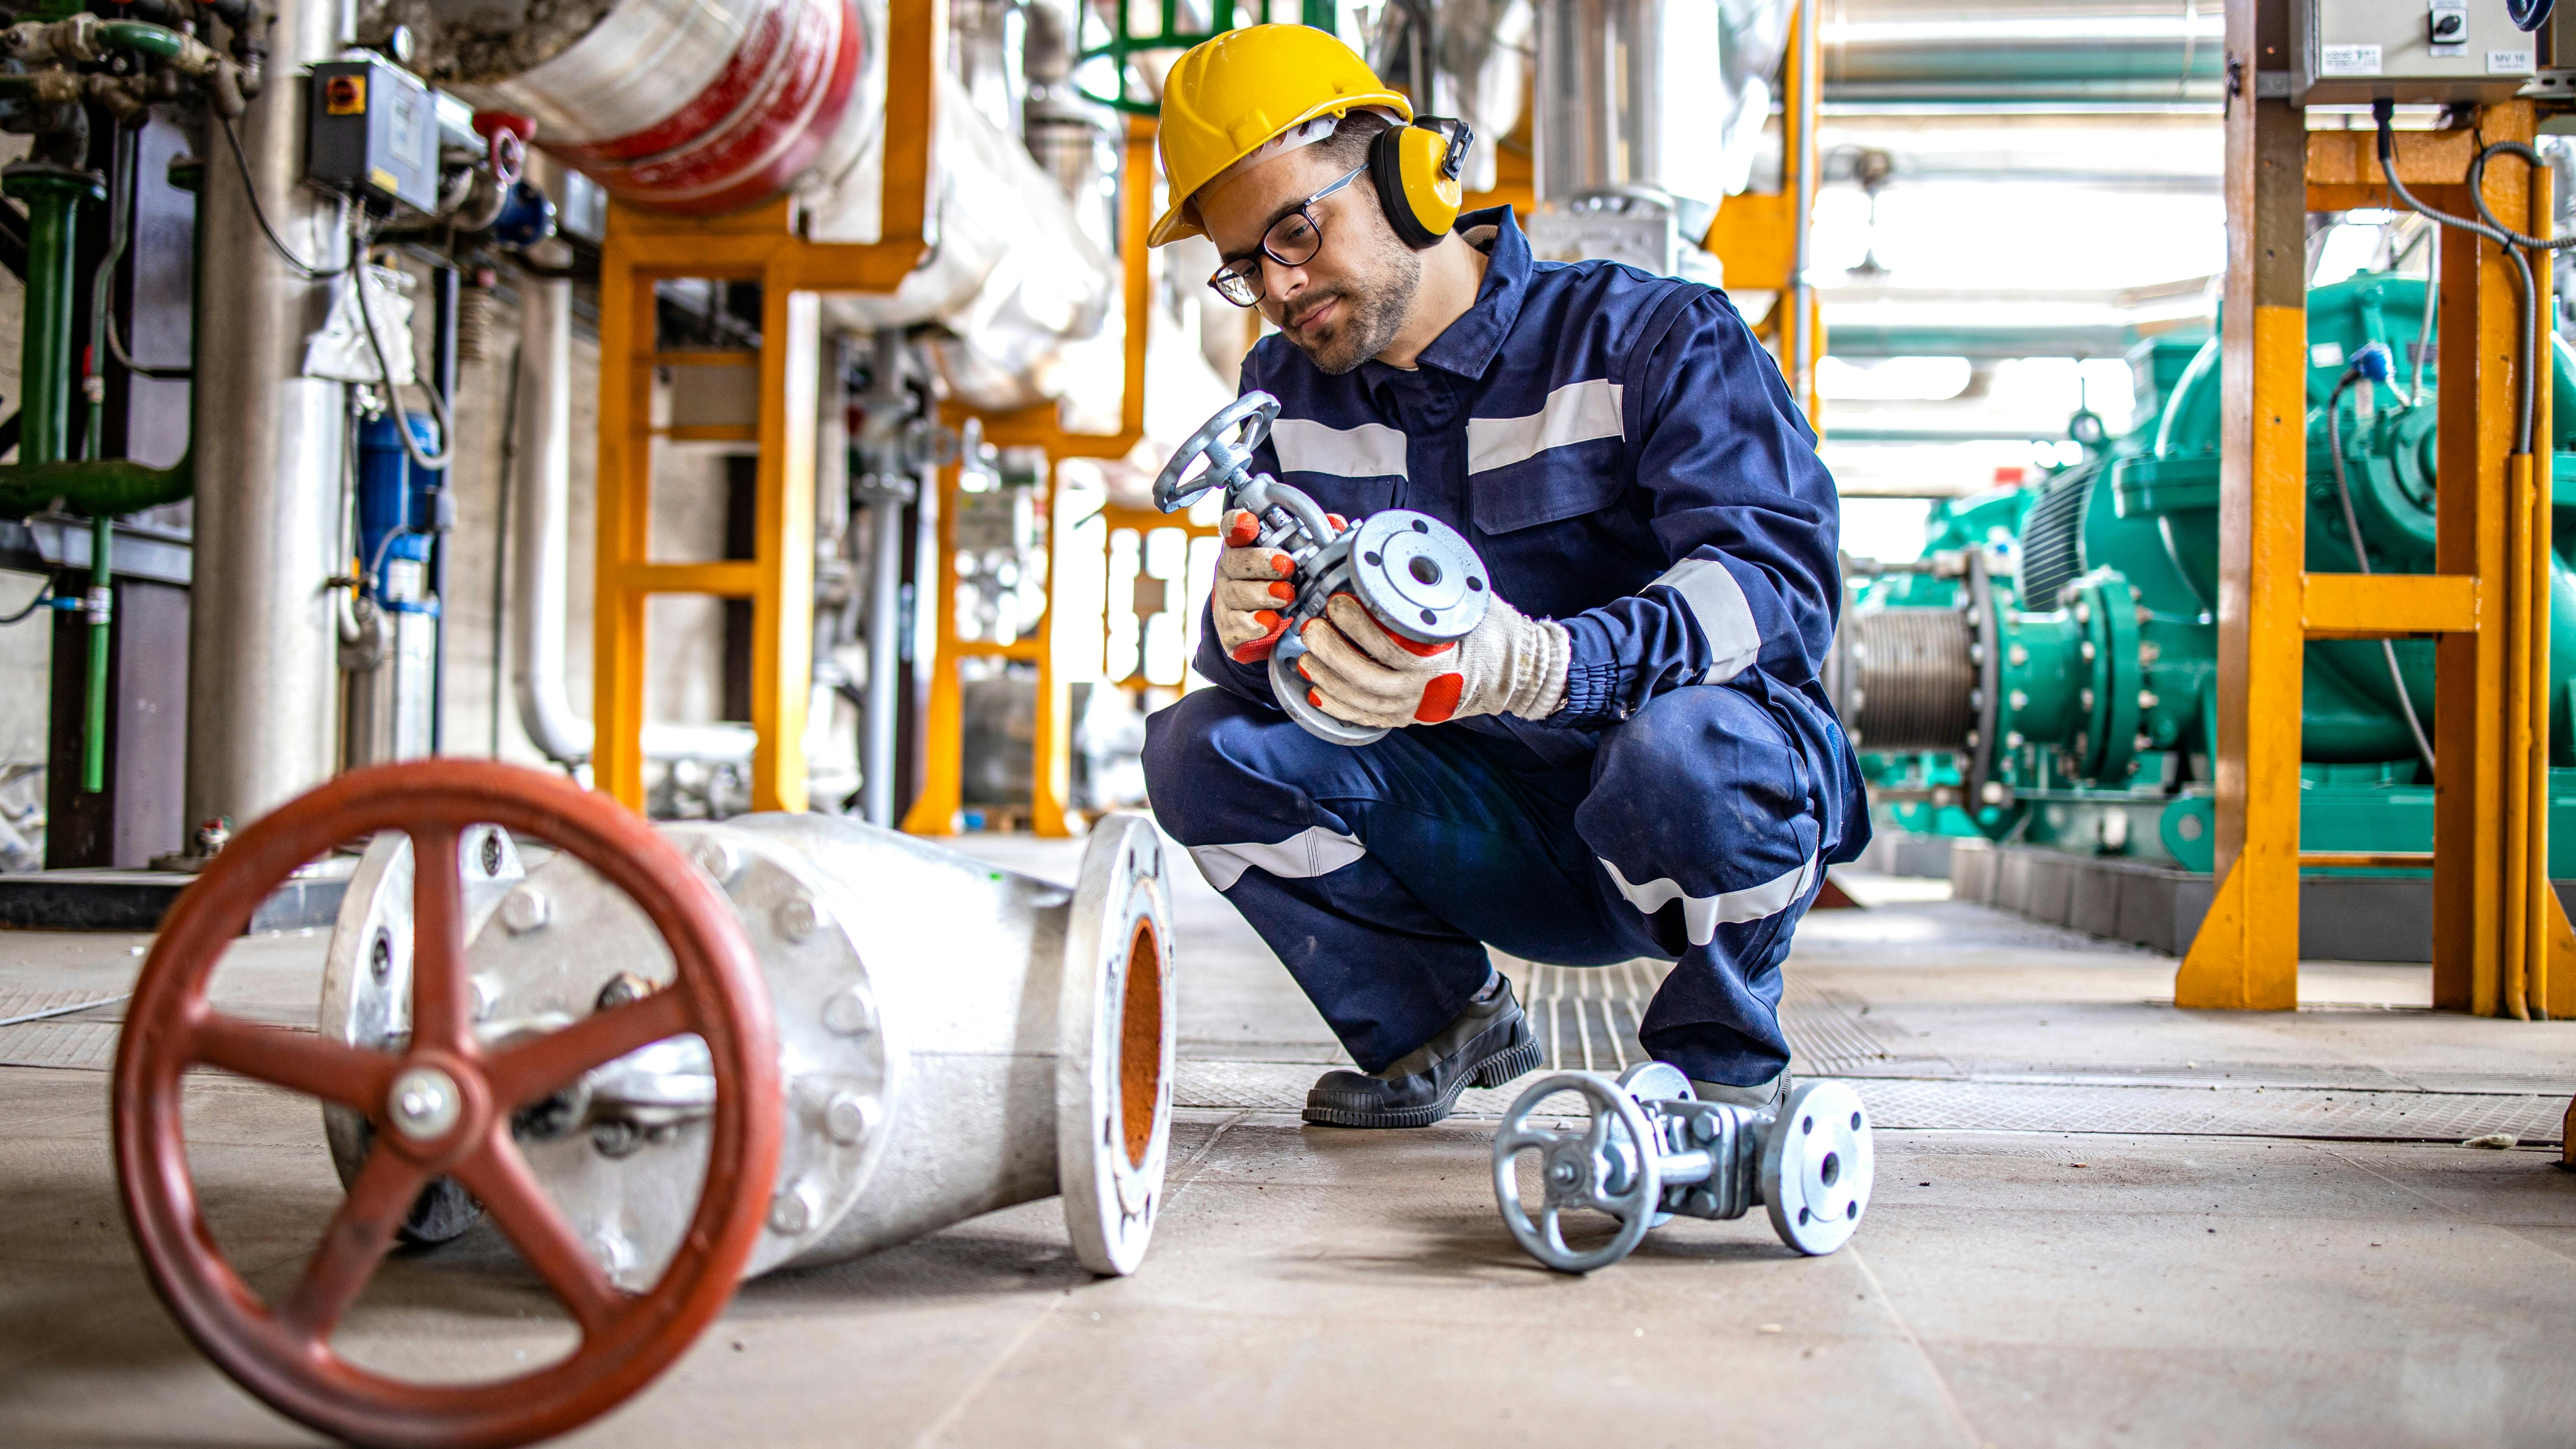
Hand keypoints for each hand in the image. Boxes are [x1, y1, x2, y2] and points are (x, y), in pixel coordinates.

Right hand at [1210, 507, 1341, 662]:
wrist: (1265, 625)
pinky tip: (1270, 623)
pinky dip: (1253, 624)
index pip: (1231, 528)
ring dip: (1262, 594)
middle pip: (1235, 561)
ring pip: (1236, 594)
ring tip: (1286, 595)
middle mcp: (1229, 570)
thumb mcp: (1294, 559)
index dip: (1237, 523)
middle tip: (1286, 565)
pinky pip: (1236, 625)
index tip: (1248, 521)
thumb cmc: (1282, 583)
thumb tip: (1334, 523)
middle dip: (1261, 562)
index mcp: (1243, 546)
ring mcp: (1225, 599)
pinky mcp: (1227, 628)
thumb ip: (1311, 539)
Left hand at [1293, 591, 1569, 727]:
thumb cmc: (1495, 635)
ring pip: (1362, 701)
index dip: (1360, 627)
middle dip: (1334, 653)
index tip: (1339, 602)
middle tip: (1312, 626)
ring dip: (1329, 679)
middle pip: (1368, 679)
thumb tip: (1401, 552)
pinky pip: (1367, 718)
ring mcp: (1415, 708)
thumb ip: (1436, 583)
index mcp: (1443, 662)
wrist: (1517, 674)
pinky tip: (1318, 693)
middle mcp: (1426, 691)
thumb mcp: (1472, 604)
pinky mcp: (1408, 717)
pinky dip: (1339, 707)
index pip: (1393, 648)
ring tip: (1307, 655)